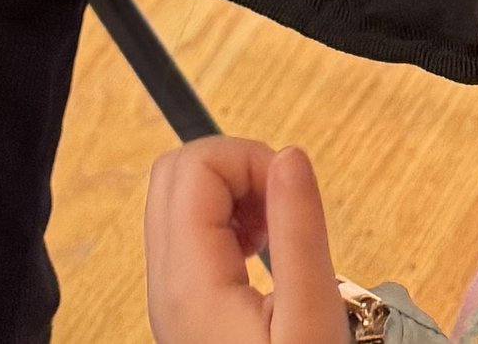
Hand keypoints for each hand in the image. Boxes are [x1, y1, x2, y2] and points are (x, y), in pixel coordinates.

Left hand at [145, 139, 351, 343]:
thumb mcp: (312, 321)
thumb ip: (300, 234)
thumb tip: (290, 157)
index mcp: (189, 285)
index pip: (193, 166)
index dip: (247, 159)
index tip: (291, 193)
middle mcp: (166, 286)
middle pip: (175, 173)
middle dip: (236, 168)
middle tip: (283, 206)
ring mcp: (170, 296)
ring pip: (180, 199)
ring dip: (232, 192)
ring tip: (278, 230)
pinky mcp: (184, 307)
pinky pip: (190, 232)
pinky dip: (227, 220)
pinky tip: (265, 249)